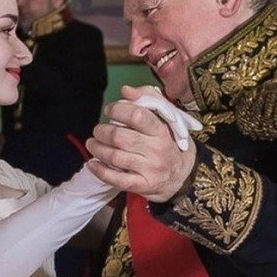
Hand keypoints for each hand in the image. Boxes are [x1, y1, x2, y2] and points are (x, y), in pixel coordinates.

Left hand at [86, 86, 196, 201]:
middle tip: (98, 130)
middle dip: (102, 131)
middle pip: (119, 137)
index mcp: (161, 131)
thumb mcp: (166, 117)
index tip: (110, 110)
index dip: (118, 110)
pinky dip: (100, 171)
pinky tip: (92, 163)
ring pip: (114, 157)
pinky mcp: (142, 185)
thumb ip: (146, 98)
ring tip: (92, 144)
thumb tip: (125, 90)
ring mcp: (149, 169)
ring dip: (97, 149)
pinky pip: (116, 179)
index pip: (137, 116)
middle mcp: (156, 150)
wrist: (183, 174)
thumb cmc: (169, 142)